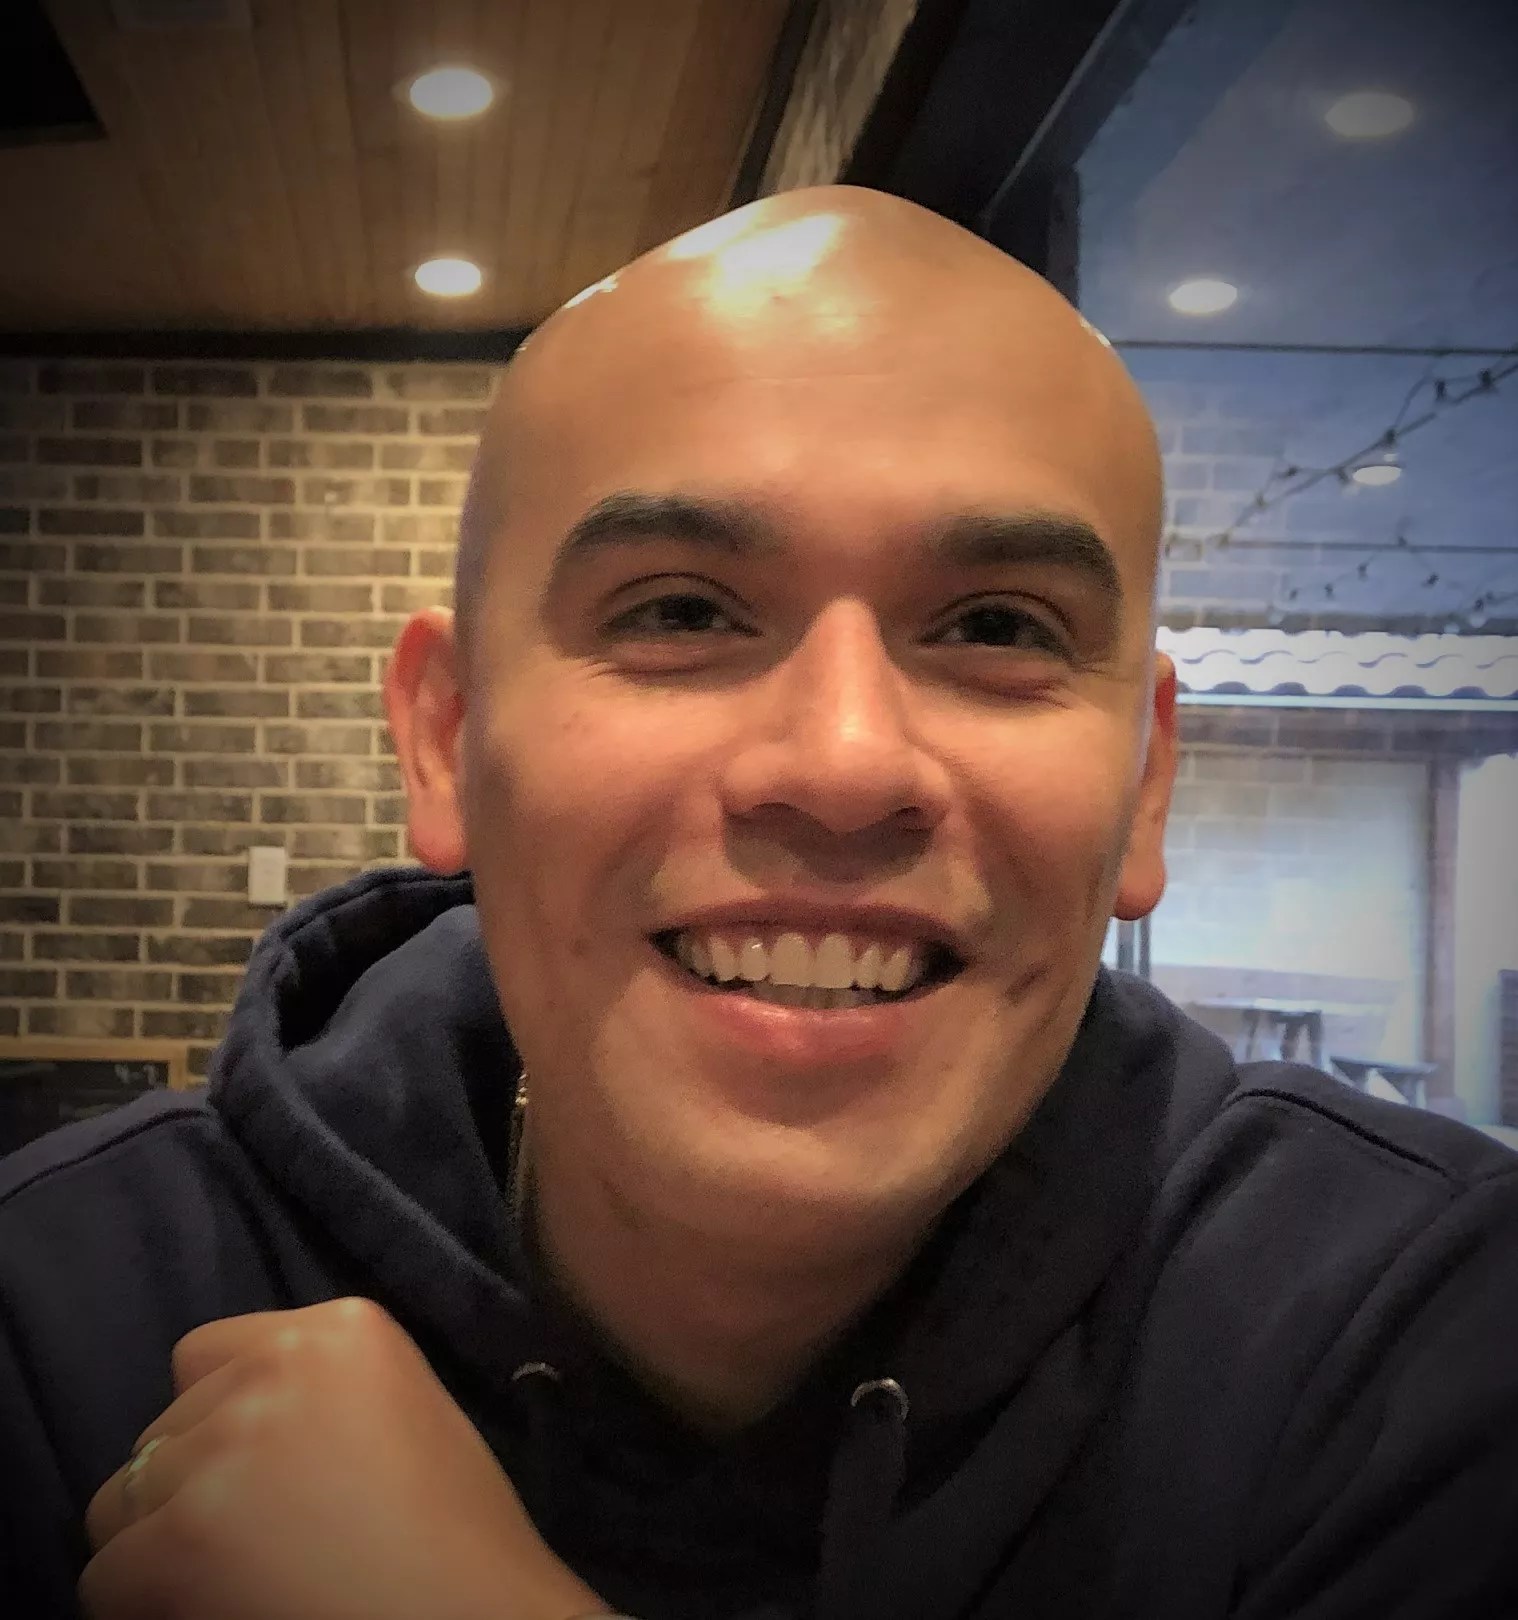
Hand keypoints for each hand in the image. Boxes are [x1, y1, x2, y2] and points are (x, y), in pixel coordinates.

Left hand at [81, 1297, 605, 1619]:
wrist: (472, 1616)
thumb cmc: (456, 1534)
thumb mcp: (402, 1409)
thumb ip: (317, 1394)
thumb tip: (225, 1428)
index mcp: (343, 1327)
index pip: (205, 1355)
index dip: (220, 1418)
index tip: (260, 1470)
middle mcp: (276, 1365)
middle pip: (163, 1427)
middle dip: (190, 1483)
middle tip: (255, 1540)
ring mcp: (224, 1447)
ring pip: (121, 1498)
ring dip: (157, 1541)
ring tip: (230, 1578)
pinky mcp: (179, 1535)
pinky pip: (105, 1573)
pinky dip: (143, 1602)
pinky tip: (217, 1608)